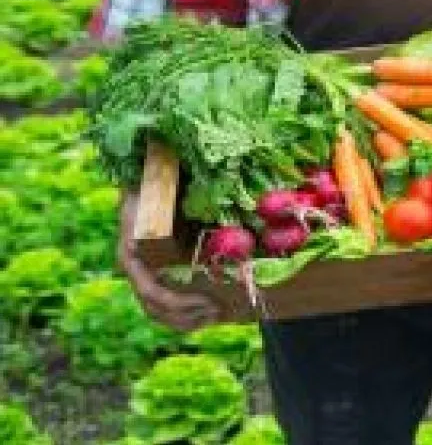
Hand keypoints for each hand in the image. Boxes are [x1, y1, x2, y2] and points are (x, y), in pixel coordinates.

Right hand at [118, 192, 219, 330]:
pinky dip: (183, 314)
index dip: (179, 302)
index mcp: (132, 254)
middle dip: (186, 316)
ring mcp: (143, 273)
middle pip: (154, 308)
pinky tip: (207, 314)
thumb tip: (231, 218)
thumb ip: (189, 206)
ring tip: (214, 316)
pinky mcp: (154, 273)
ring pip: (157, 312)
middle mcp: (135, 268)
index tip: (207, 301)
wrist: (144, 180)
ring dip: (185, 321)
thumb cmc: (157, 185)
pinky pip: (163, 304)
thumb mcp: (165, 192)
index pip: (151, 292)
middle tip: (217, 311)